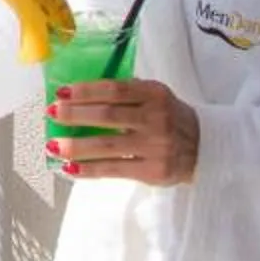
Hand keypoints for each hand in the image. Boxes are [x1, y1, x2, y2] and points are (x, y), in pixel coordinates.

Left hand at [46, 79, 199, 185]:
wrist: (207, 148)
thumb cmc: (170, 118)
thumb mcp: (157, 97)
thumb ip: (127, 93)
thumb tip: (79, 94)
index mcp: (155, 95)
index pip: (114, 89)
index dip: (85, 91)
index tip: (60, 93)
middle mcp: (157, 119)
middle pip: (107, 115)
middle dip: (74, 115)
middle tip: (51, 114)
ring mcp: (156, 146)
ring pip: (107, 145)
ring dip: (75, 146)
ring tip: (53, 146)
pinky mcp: (154, 171)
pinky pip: (114, 170)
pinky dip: (88, 169)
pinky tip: (69, 167)